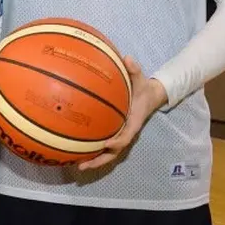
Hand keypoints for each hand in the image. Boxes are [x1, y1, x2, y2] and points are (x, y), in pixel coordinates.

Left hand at [78, 56, 168, 170]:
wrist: (149, 95)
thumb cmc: (143, 88)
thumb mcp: (141, 78)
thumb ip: (135, 69)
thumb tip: (127, 58)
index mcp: (133, 123)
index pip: (126, 137)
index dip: (117, 142)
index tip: (106, 144)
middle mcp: (126, 132)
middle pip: (113, 153)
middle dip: (99, 161)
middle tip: (82, 166)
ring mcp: (119, 135)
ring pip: (107, 153)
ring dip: (93, 160)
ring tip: (75, 165)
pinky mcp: (114, 133)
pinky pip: (102, 145)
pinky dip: (91, 150)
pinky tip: (75, 151)